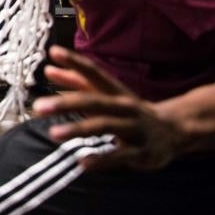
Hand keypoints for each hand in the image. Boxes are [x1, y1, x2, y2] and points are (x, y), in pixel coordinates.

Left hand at [31, 46, 182, 171]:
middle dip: (66, 103)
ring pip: (105, 126)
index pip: (94, 73)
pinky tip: (82, 162)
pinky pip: (120, 155)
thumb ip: (77, 81)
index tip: (54, 52)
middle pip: (94, 102)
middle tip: (39, 106)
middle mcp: (125, 107)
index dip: (75, 62)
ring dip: (79, 129)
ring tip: (54, 133)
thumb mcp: (107, 94)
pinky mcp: (142, 152)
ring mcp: (135, 129)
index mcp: (116, 91)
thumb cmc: (130, 110)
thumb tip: (48, 67)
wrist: (175, 131)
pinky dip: (102, 159)